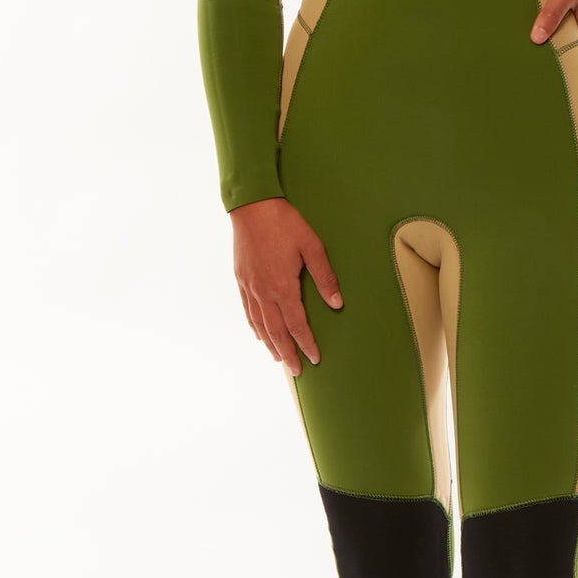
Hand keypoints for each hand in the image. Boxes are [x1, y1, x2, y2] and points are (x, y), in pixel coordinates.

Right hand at [229, 196, 342, 375]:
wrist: (252, 206)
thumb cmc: (285, 223)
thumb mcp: (312, 246)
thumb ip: (324, 277)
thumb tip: (336, 303)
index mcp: (283, 287)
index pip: (297, 325)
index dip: (307, 343)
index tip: (315, 358)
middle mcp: (264, 292)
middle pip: (277, 332)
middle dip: (288, 353)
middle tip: (297, 371)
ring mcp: (250, 287)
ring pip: (260, 324)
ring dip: (270, 344)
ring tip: (279, 359)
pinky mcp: (241, 279)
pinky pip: (248, 311)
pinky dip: (255, 326)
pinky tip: (259, 334)